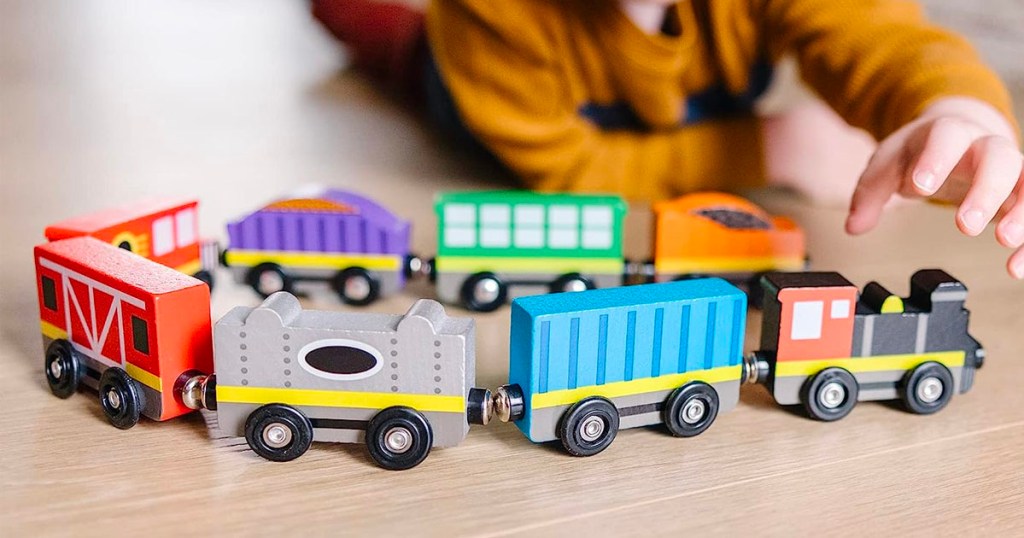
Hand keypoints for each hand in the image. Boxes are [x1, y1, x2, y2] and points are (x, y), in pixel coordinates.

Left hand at [845, 97, 1023, 277]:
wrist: (961, 134)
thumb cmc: (922, 151)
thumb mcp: (889, 163)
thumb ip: (870, 193)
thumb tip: (854, 226)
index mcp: (949, 133)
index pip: (946, 136)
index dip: (936, 159)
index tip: (921, 186)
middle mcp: (986, 147)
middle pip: (998, 158)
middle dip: (985, 191)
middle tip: (966, 225)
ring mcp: (1010, 169)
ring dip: (1023, 214)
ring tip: (1006, 244)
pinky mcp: (1020, 194)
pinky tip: (1017, 265)